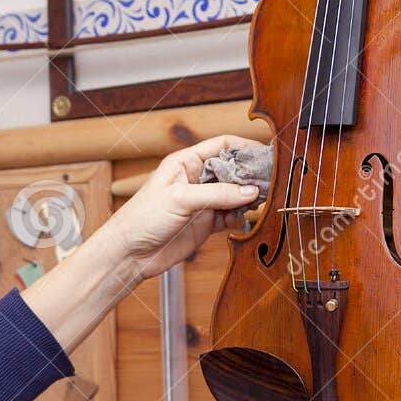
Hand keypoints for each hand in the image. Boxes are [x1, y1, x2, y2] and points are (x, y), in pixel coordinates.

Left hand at [99, 134, 266, 278]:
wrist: (129, 254)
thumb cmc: (142, 219)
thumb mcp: (180, 199)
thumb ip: (217, 194)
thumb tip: (251, 190)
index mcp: (185, 162)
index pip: (222, 146)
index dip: (244, 148)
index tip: (266, 156)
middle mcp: (196, 179)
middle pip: (233, 170)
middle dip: (252, 175)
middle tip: (271, 182)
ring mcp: (202, 202)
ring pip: (235, 194)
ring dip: (250, 197)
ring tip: (264, 201)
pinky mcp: (206, 223)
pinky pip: (231, 215)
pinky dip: (242, 216)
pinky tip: (249, 217)